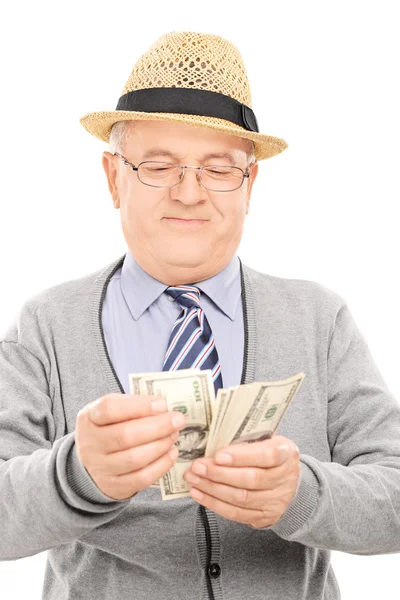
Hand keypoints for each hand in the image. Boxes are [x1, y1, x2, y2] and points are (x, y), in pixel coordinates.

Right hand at [75, 393, 186, 500]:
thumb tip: (163, 408)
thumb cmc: (108, 430)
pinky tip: (172, 453)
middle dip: (158, 426)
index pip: (110, 408)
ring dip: (161, 445)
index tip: (162, 404)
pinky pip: (141, 478)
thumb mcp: (110, 413)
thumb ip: (132, 406)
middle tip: (178, 420)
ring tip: (174, 435)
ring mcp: (100, 468)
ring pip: (135, 458)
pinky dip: (161, 465)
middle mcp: (91, 444)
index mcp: (89, 418)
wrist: (89, 464)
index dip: (139, 406)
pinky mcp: (114, 486)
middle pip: (126, 435)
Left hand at [183, 435, 299, 527]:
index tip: (218, 455)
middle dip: (219, 473)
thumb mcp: (267, 440)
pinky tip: (199, 493)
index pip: (266, 455)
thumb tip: (214, 438)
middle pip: (250, 479)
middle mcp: (285, 479)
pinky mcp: (263, 517)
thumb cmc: (270, 455)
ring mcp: (276, 501)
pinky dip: (214, 504)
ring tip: (193, 479)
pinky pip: (236, 513)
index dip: (241, 456)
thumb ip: (247, 439)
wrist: (290, 484)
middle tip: (197, 466)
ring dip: (212, 488)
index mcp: (286, 454)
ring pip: (241, 498)